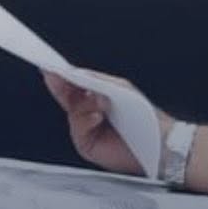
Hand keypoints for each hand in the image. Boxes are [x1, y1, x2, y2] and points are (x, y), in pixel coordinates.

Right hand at [43, 70, 170, 174]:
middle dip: (59, 83)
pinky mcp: (86, 143)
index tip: (50, 64)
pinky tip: (96, 116)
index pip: (73, 81)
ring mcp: (86, 126)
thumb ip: (96, 81)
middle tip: (52, 73)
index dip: (60, 73)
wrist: (157, 143)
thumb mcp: (120, 89)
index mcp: (96, 93)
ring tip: (97, 101)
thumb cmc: (145, 117)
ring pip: (71, 110)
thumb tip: (76, 74)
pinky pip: (78, 128)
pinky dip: (86, 120)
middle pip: (66, 95)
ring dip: (82, 103)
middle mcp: (88, 109)